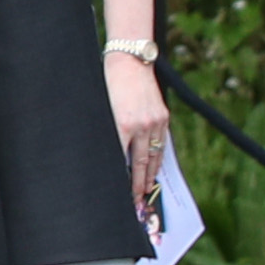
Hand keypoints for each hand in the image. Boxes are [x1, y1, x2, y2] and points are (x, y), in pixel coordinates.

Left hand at [105, 55, 169, 207]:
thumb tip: (109, 157)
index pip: (121, 161)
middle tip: (135, 202)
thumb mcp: (101, 110)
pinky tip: (154, 168)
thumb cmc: (108, 84)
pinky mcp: (163, 116)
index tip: (120, 195)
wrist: (129, 61)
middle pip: (139, 164)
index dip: (122, 180)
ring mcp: (154, 121)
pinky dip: (158, 158)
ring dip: (150, 175)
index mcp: (121, 125)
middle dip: (137, 185)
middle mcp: (140, 126)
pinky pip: (161, 143)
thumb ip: (107, 134)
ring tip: (146, 190)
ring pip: (153, 156)